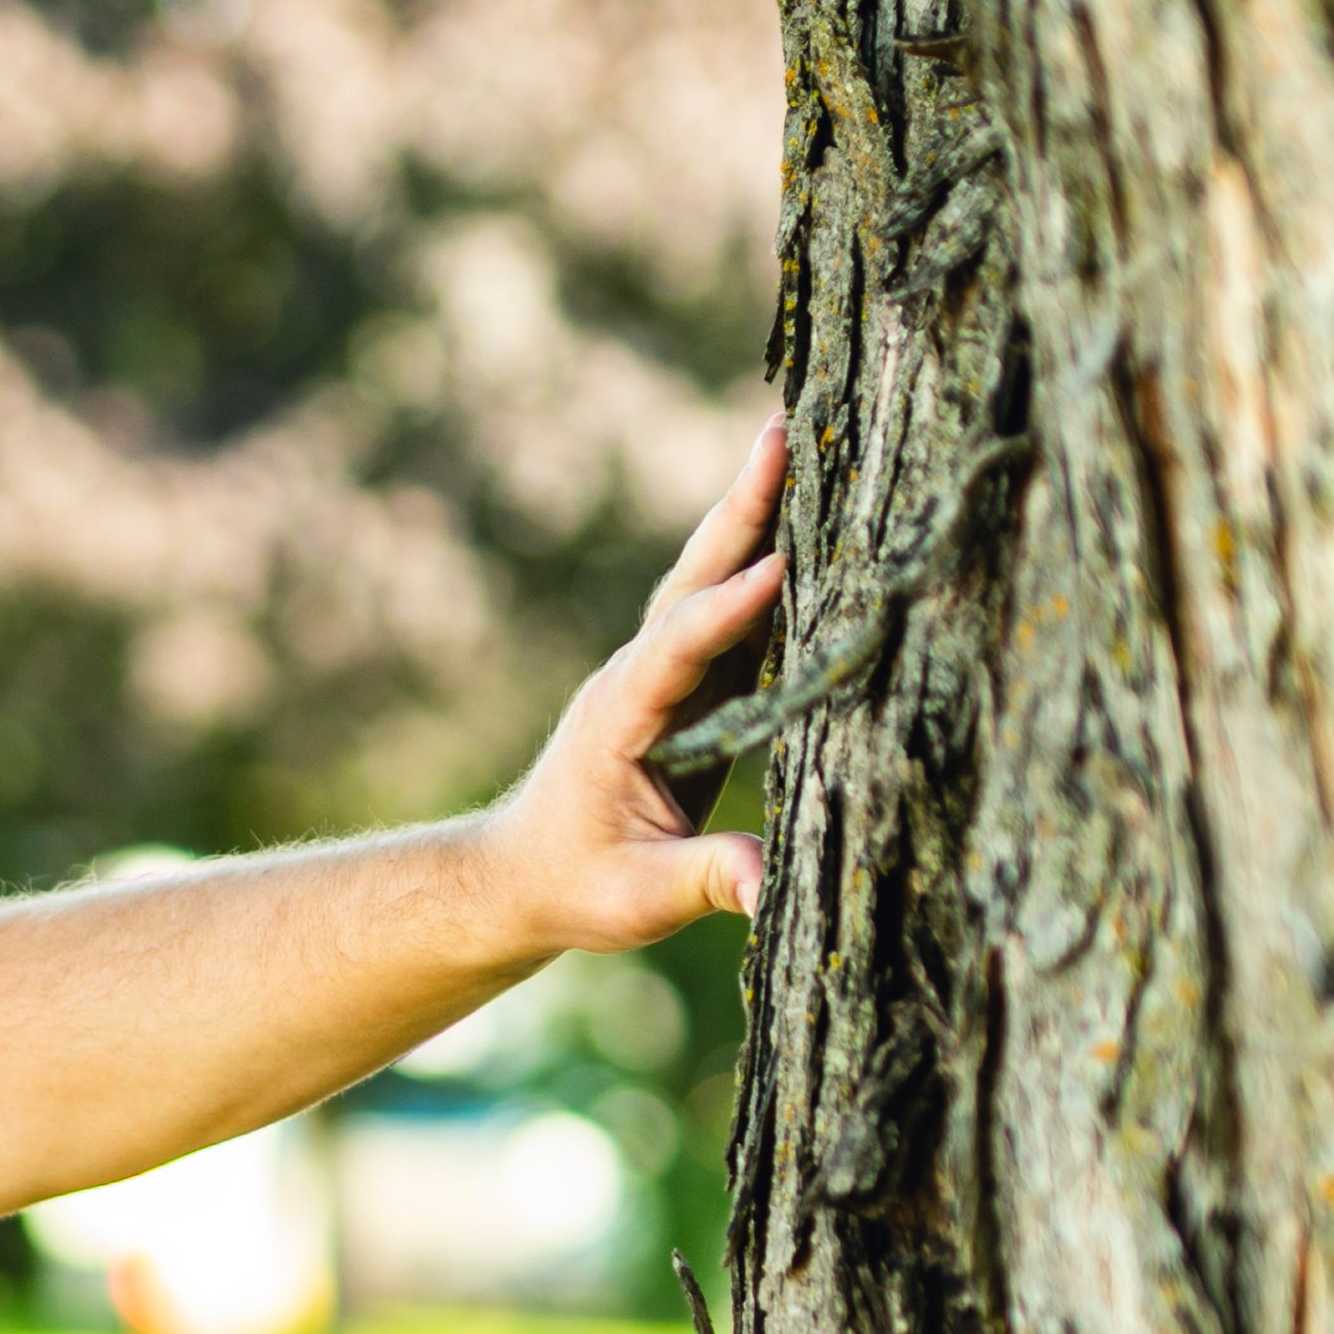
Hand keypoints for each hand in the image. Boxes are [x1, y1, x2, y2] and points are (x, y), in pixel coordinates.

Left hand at [482, 413, 789, 949]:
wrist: (523, 874)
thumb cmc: (576, 884)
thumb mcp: (636, 899)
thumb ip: (703, 882)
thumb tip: (764, 886)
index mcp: (622, 715)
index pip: (679, 649)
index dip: (729, 611)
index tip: (779, 568)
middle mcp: (639, 675)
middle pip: (695, 580)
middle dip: (740, 511)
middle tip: (782, 434)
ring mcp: (661, 672)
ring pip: (712, 579)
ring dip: (755, 514)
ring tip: (798, 441)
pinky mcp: (687, 683)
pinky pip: (731, 609)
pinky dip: (766, 559)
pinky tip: (811, 520)